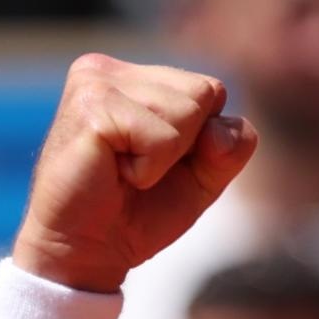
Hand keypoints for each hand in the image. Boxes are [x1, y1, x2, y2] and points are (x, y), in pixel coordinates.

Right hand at [12, 54, 257, 292]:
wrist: (87, 250)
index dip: (202, 140)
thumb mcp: (203, 178)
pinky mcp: (91, 107)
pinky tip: (113, 172)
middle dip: (186, 146)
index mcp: (135, 76)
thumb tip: (219, 132)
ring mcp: (96, 81)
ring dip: (164, 160)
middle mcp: (111, 68)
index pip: (211, 89)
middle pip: (204, 93)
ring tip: (123, 170)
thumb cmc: (140, 211)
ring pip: (186, 113)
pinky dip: (147, 170)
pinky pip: (161, 138)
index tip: (159, 162)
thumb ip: (231, 148)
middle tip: (138, 169)